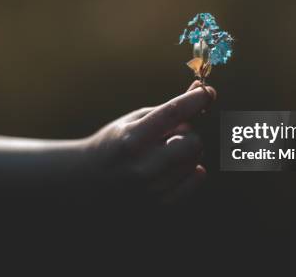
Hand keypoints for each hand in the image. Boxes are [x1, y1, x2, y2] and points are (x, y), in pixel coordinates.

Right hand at [85, 81, 215, 202]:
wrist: (89, 182)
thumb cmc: (115, 144)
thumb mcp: (134, 121)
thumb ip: (169, 109)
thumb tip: (202, 91)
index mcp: (132, 140)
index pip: (173, 113)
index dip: (195, 100)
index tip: (207, 92)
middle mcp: (143, 167)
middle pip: (192, 142)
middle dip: (188, 133)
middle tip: (172, 135)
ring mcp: (153, 189)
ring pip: (196, 160)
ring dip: (187, 152)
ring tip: (165, 153)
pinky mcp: (160, 205)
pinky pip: (197, 178)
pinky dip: (192, 169)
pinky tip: (175, 166)